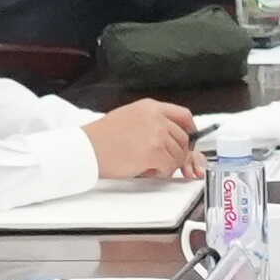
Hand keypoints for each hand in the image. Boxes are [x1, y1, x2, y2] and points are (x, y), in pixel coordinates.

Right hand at [88, 99, 202, 178]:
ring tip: (148, 165)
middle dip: (177, 153)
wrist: (87, 148)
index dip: (190, 128)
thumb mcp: (129, 117)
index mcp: (150, 107)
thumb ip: (152, 122)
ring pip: (178, 154)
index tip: (191, 137)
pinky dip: (161, 172)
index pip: (183, 114)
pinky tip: (146, 169)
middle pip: (183, 138)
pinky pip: (169, 166)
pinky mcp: (154, 151)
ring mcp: (157, 134)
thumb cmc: (102, 137)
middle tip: (163, 161)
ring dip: (167, 164)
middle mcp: (156, 117)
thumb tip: (169, 135)